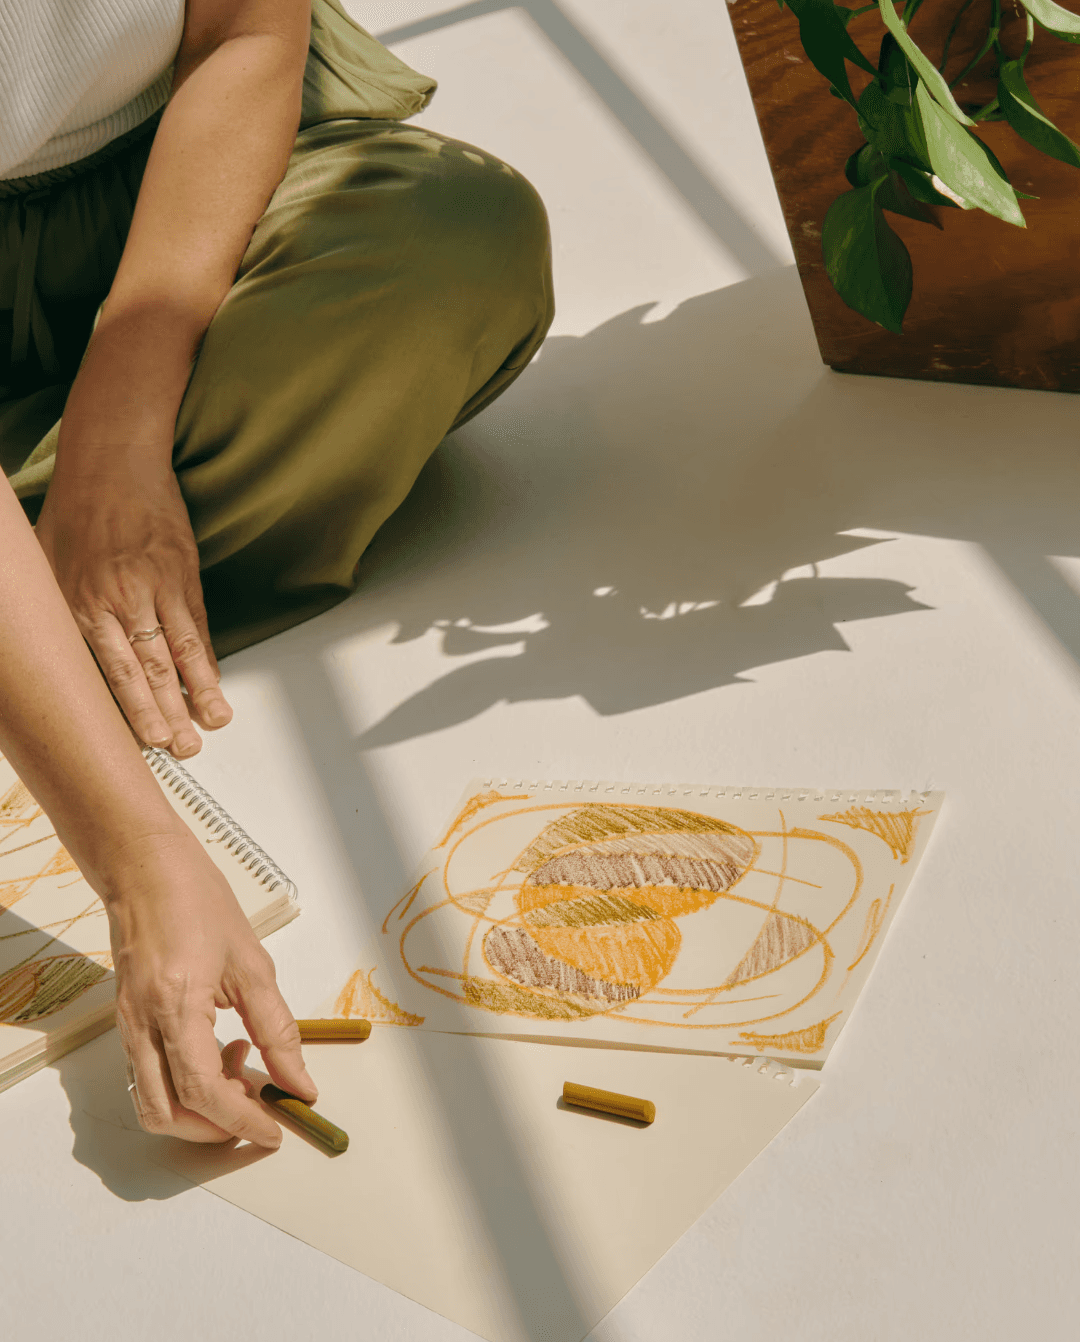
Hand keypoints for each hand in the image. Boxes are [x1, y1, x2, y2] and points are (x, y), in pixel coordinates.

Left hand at [34, 442, 231, 759]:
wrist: (114, 459)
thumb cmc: (77, 507)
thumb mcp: (44, 563)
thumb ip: (56, 611)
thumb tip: (50, 653)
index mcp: (82, 601)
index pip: (111, 670)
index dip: (133, 709)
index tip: (148, 740)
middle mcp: (122, 597)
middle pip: (150, 669)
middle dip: (168, 714)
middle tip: (182, 748)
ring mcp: (158, 586)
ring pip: (181, 651)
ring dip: (198, 693)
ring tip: (213, 724)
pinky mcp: (184, 573)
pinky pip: (197, 625)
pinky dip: (207, 659)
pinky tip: (214, 684)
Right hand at [108, 827, 316, 1144]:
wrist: (145, 869)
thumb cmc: (197, 901)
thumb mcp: (253, 964)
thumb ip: (278, 1029)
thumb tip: (300, 1082)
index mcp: (176, 1009)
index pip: (204, 1093)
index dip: (241, 1121)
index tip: (274, 1131)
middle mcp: (142, 1026)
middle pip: (168, 1115)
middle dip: (216, 1128)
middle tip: (260, 1107)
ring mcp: (128, 1027)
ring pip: (151, 1104)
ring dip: (198, 1109)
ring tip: (240, 1068)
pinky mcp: (126, 1022)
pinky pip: (146, 1078)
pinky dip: (182, 1085)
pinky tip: (217, 1051)